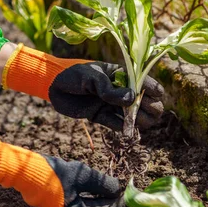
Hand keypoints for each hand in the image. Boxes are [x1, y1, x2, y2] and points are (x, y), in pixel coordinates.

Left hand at [0, 44, 163, 130]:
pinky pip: (117, 124)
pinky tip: (129, 132)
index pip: (144, 82)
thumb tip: (132, 99)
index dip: (153, 90)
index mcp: (120, 75)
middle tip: (148, 114)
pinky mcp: (101, 116)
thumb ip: (110, 89)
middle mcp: (119, 90)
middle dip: (150, 108)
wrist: (51, 85)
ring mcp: (111, 104)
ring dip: (139, 120)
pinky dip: (124, 129)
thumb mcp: (91, 77)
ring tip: (139, 124)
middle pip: (143, 101)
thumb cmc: (73, 74)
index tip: (155, 97)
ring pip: (133, 114)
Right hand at [0, 136, 124, 206]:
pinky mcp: (55, 197)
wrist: (22, 169)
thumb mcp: (81, 175)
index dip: (116, 205)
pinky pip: (77, 197)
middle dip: (108, 202)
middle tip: (123, 194)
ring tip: (111, 189)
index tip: (128, 198)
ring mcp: (59, 206)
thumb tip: (118, 188)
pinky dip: (87, 192)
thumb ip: (100, 183)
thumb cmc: (52, 174)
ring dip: (98, 197)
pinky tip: (94, 184)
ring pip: (85, 204)